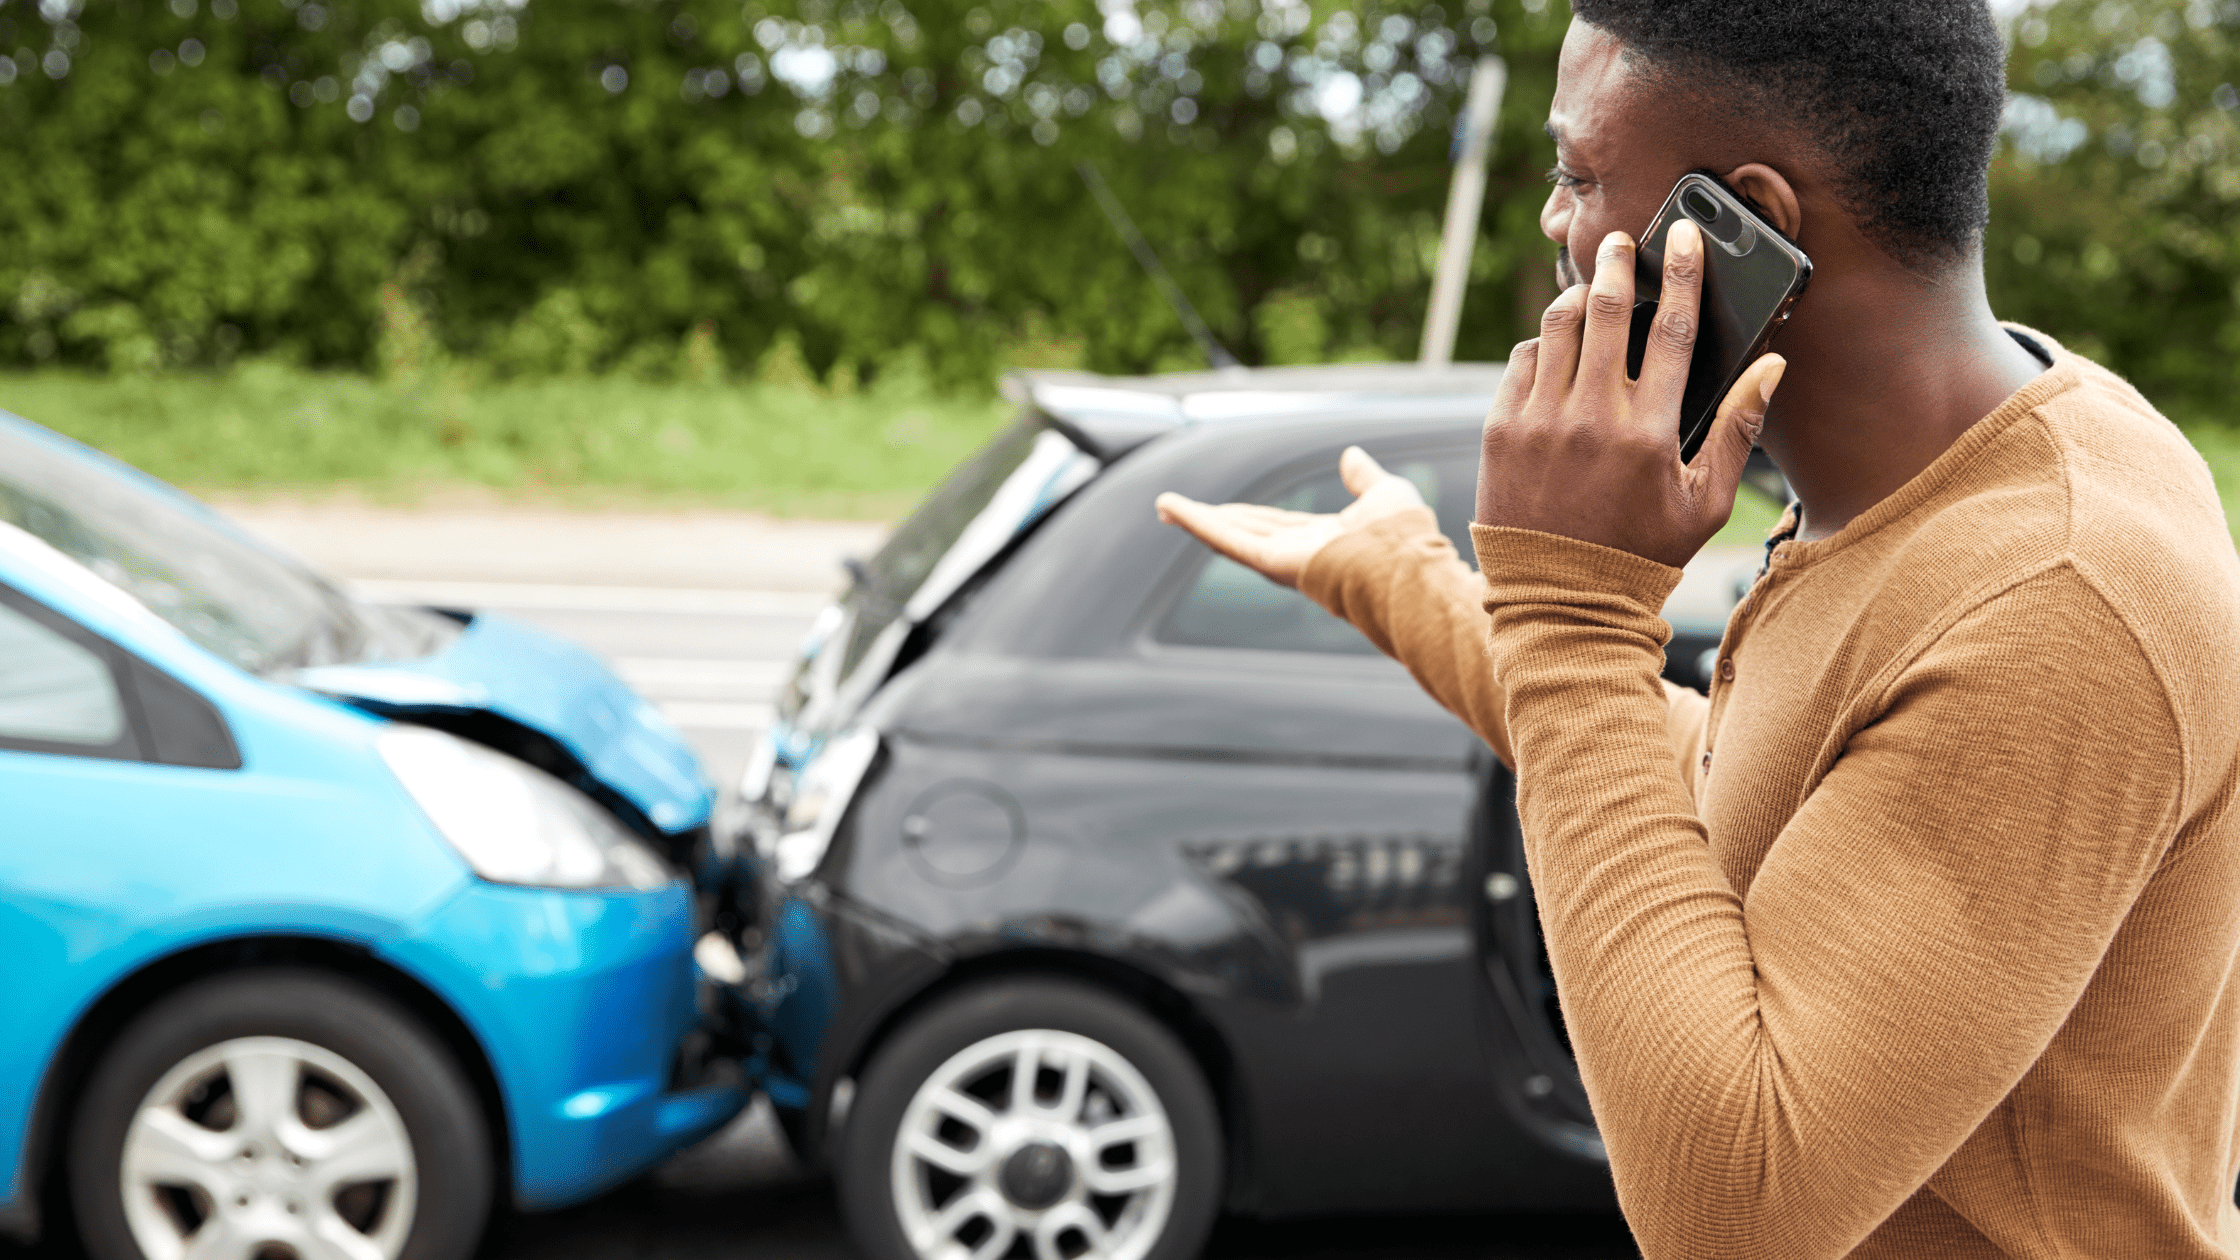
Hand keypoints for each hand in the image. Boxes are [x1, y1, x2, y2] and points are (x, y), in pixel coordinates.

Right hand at [1153, 446, 1425, 588]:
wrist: (1407, 567)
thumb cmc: (1405, 538)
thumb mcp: (1385, 493)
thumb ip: (1364, 478)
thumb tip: (1351, 455)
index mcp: (1323, 541)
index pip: (1276, 525)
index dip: (1247, 515)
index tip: (1223, 509)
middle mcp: (1298, 554)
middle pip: (1245, 532)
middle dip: (1211, 521)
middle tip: (1176, 510)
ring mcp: (1283, 560)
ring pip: (1230, 536)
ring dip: (1195, 520)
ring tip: (1164, 506)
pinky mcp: (1272, 562)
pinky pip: (1229, 541)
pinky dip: (1198, 524)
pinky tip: (1173, 509)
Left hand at [1478, 218, 1786, 568]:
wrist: (1559, 599)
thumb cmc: (1642, 553)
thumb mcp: (1704, 501)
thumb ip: (1738, 428)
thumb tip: (1772, 366)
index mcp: (1648, 431)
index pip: (1673, 329)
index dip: (1682, 273)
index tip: (1682, 236)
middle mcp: (1591, 416)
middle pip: (1607, 310)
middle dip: (1616, 264)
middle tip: (1620, 242)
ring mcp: (1538, 420)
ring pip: (1557, 327)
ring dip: (1575, 296)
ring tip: (1589, 286)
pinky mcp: (1499, 430)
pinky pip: (1520, 361)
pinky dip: (1541, 343)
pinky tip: (1556, 345)